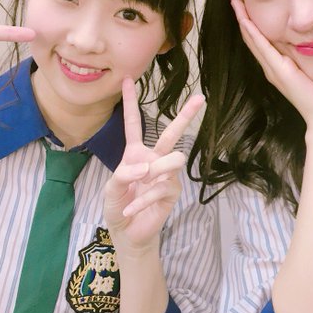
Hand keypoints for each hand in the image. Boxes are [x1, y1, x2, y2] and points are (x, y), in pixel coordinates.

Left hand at [104, 78, 204, 256]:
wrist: (127, 233)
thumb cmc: (119, 206)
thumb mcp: (111, 189)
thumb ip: (124, 174)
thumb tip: (147, 169)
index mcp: (136, 154)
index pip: (134, 124)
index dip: (130, 102)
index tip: (127, 79)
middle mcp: (154, 160)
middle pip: (171, 133)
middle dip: (186, 115)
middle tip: (201, 98)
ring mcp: (166, 175)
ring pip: (172, 159)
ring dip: (155, 171)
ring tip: (142, 184)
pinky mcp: (172, 192)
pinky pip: (161, 187)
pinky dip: (143, 200)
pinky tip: (132, 209)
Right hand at [230, 0, 312, 126]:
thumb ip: (311, 53)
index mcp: (279, 64)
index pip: (261, 38)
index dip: (252, 20)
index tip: (246, 2)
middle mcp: (272, 66)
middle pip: (252, 36)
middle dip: (242, 16)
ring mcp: (273, 69)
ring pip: (253, 39)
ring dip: (243, 20)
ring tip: (234, 1)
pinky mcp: (279, 72)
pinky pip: (262, 48)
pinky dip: (253, 33)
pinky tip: (245, 20)